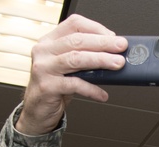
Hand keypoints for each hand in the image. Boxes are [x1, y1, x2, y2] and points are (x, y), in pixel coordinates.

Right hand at [16, 16, 127, 135]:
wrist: (37, 111)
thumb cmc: (55, 87)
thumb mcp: (67, 67)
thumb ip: (83, 56)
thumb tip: (113, 53)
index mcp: (49, 41)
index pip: (74, 24)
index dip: (96, 28)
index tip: (113, 36)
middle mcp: (44, 51)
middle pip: (77, 40)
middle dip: (103, 43)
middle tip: (121, 47)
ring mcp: (44, 68)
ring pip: (76, 59)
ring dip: (101, 60)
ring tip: (117, 64)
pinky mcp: (47, 86)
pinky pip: (75, 84)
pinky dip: (92, 89)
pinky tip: (103, 94)